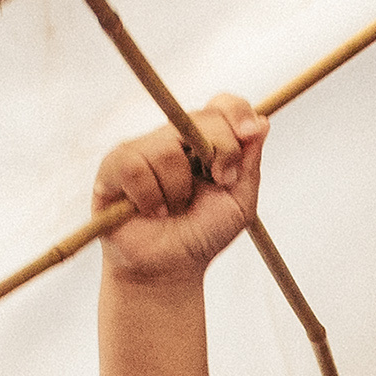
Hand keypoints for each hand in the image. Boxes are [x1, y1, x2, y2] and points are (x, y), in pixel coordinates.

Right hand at [95, 97, 265, 282]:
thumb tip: (262, 122)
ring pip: (166, 149)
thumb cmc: (202, 235)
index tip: (248, 135)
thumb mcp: (238, 203)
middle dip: (219, 153)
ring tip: (172, 210)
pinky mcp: (113, 166)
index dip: (236, 113)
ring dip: (177, 190)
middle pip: (198, 118)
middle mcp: (173, 138)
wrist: (169, 269)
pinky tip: (151, 211)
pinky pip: (134, 167)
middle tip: (219, 184)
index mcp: (205, 141)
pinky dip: (149, 197)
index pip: (221, 106)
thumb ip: (249, 163)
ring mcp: (142, 149)